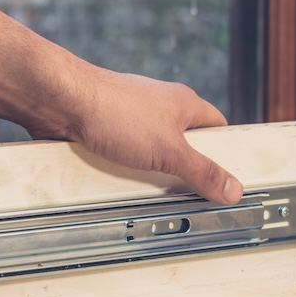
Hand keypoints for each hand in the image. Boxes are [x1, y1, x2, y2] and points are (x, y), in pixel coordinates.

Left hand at [31, 67, 241, 204]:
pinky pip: (122, 156)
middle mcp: (159, 108)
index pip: (217, 128)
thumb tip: (233, 189)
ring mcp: (131, 119)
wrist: (62, 101)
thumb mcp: (169, 151)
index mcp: (184, 105)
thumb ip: (202, 171)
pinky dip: (122, 171)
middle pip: (183, 144)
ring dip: (149, 173)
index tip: (226, 177)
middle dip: (182, 170)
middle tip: (186, 194)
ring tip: (148, 192)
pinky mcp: (106, 130)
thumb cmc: (115, 111)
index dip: (224, 152)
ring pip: (150, 153)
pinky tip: (118, 184)